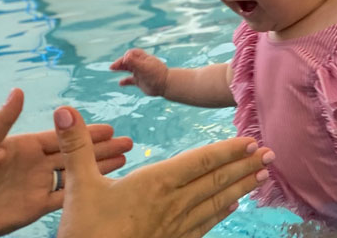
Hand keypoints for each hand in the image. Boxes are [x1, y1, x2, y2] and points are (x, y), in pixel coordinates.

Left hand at [0, 88, 132, 236]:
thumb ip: (3, 120)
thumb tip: (18, 91)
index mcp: (25, 146)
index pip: (63, 136)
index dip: (86, 132)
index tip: (110, 128)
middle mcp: (36, 163)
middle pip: (76, 153)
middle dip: (102, 147)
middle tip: (128, 142)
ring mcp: (39, 185)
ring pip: (77, 173)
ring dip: (100, 166)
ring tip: (125, 159)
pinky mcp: (38, 206)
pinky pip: (67, 196)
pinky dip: (86, 189)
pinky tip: (103, 184)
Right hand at [54, 106, 273, 237]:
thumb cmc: (86, 231)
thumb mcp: (79, 185)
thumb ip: (76, 146)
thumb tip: (64, 111)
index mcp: (155, 183)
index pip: (200, 162)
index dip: (227, 150)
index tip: (251, 141)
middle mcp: (173, 203)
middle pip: (216, 180)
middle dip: (245, 166)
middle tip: (271, 155)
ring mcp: (176, 225)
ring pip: (217, 201)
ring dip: (241, 186)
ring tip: (262, 176)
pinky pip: (205, 224)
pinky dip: (222, 212)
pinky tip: (234, 205)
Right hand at [110, 48, 168, 95]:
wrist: (166, 85)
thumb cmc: (156, 75)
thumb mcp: (144, 67)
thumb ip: (134, 62)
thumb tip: (125, 57)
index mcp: (144, 58)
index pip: (132, 53)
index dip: (127, 56)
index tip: (124, 61)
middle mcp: (141, 65)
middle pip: (128, 60)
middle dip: (120, 62)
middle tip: (112, 67)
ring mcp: (140, 73)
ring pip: (128, 69)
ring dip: (120, 68)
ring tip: (112, 69)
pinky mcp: (140, 81)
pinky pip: (130, 80)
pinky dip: (125, 81)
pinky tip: (120, 83)